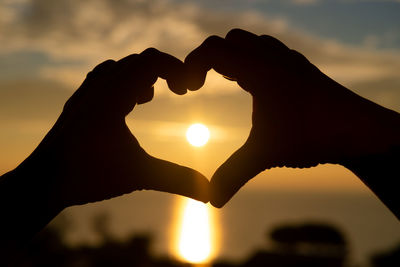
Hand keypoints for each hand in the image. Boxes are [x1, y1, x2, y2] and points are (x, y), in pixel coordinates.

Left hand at [19, 48, 208, 208]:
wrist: (43, 181)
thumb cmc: (88, 176)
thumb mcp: (138, 175)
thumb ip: (176, 179)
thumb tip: (209, 192)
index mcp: (114, 96)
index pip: (150, 61)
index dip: (176, 68)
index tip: (188, 88)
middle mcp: (99, 87)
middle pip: (138, 60)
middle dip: (164, 70)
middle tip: (179, 90)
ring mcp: (86, 93)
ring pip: (119, 66)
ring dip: (142, 74)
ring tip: (149, 97)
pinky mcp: (79, 102)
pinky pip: (104, 76)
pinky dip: (123, 80)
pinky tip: (128, 104)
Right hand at [185, 29, 398, 207]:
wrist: (360, 129)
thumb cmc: (313, 136)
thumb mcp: (266, 155)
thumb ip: (234, 174)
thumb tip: (211, 200)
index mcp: (260, 70)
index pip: (213, 49)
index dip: (191, 65)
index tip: (189, 91)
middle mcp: (272, 57)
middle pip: (229, 40)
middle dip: (208, 58)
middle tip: (201, 84)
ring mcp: (287, 59)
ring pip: (249, 42)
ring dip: (231, 57)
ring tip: (225, 81)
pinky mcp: (298, 66)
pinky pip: (266, 50)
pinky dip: (250, 59)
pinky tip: (251, 84)